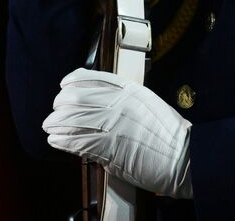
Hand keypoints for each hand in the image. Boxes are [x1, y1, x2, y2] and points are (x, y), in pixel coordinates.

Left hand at [43, 68, 191, 198]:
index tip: (64, 85)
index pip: (93, 77)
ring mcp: (112, 125)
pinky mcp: (107, 147)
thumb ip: (127, 102)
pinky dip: (60, 140)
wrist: (182, 156)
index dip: (73, 80)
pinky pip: (73, 141)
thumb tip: (103, 107)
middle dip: (60, 104)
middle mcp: (119, 104)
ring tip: (52, 128)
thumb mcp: (150, 105)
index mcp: (132, 91)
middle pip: (75, 97)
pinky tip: (56, 141)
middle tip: (57, 112)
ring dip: (56, 123)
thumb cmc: (170, 134)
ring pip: (70, 118)